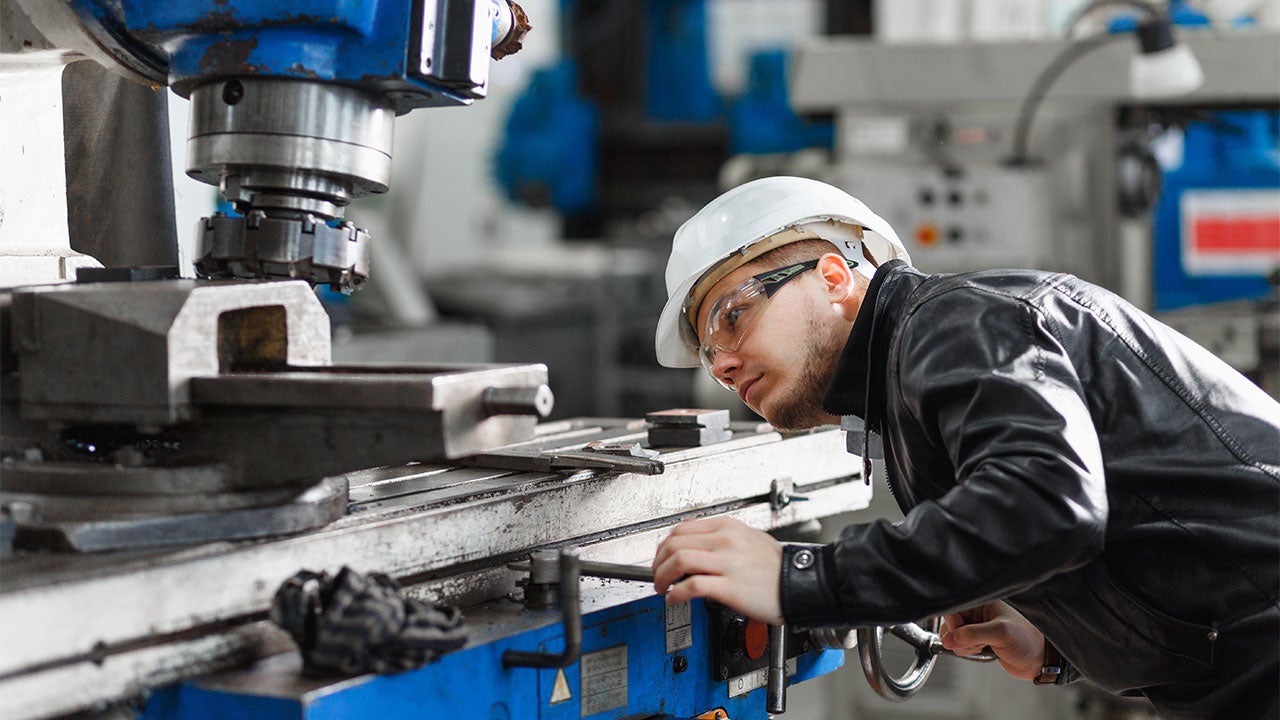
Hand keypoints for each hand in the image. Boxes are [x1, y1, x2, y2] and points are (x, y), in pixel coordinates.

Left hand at [651, 517, 783, 624]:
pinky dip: (676, 593)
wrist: (801, 584)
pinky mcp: (730, 586)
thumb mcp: (750, 538)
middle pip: (674, 542)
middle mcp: (725, 540)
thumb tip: (697, 543)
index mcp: (728, 527)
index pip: (681, 529)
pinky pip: (692, 586)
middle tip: (657, 574)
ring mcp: (727, 562)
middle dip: (658, 561)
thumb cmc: (778, 567)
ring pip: (679, 559)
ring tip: (662, 587)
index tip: (662, 558)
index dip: (664, 545)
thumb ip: (723, 538)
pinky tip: (674, 599)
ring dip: (662, 575)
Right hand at [940, 601, 1045, 680]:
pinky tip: (981, 651)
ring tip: (982, 647)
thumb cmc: (1027, 640)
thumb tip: (948, 639)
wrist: (1039, 660)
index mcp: (983, 603)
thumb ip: (971, 634)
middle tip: (975, 643)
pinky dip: (967, 651)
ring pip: (954, 636)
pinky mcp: (978, 640)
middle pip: (951, 623)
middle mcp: (979, 613)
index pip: (954, 609)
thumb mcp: (999, 633)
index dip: (953, 624)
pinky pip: (961, 644)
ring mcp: (978, 627)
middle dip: (959, 637)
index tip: (959, 635)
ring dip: (964, 646)